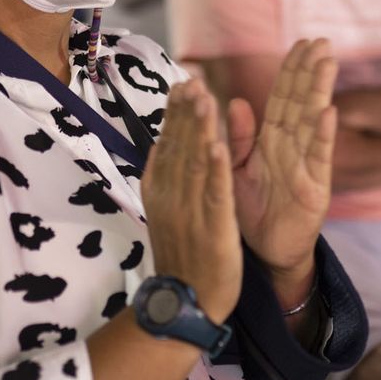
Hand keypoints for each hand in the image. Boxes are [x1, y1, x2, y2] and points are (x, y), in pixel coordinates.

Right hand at [141, 80, 241, 322]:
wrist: (186, 300)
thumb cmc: (181, 255)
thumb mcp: (168, 209)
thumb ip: (167, 175)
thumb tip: (164, 142)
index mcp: (161, 190)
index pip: (169, 144)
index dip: (175, 113)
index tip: (182, 84)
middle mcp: (171, 196)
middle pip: (179, 146)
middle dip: (186, 111)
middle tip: (192, 78)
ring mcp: (191, 211)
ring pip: (195, 162)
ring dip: (199, 129)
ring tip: (204, 97)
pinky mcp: (213, 227)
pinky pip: (215, 193)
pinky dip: (216, 168)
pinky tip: (219, 145)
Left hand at [226, 39, 338, 283]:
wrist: (266, 254)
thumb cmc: (253, 211)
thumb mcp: (237, 170)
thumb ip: (238, 138)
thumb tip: (235, 101)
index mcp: (272, 141)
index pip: (283, 98)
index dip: (292, 70)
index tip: (301, 42)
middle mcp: (292, 148)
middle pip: (302, 102)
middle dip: (311, 71)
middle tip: (321, 41)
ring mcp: (306, 167)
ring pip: (313, 123)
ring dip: (321, 92)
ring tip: (328, 63)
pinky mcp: (314, 190)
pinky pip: (318, 159)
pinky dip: (324, 136)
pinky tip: (330, 113)